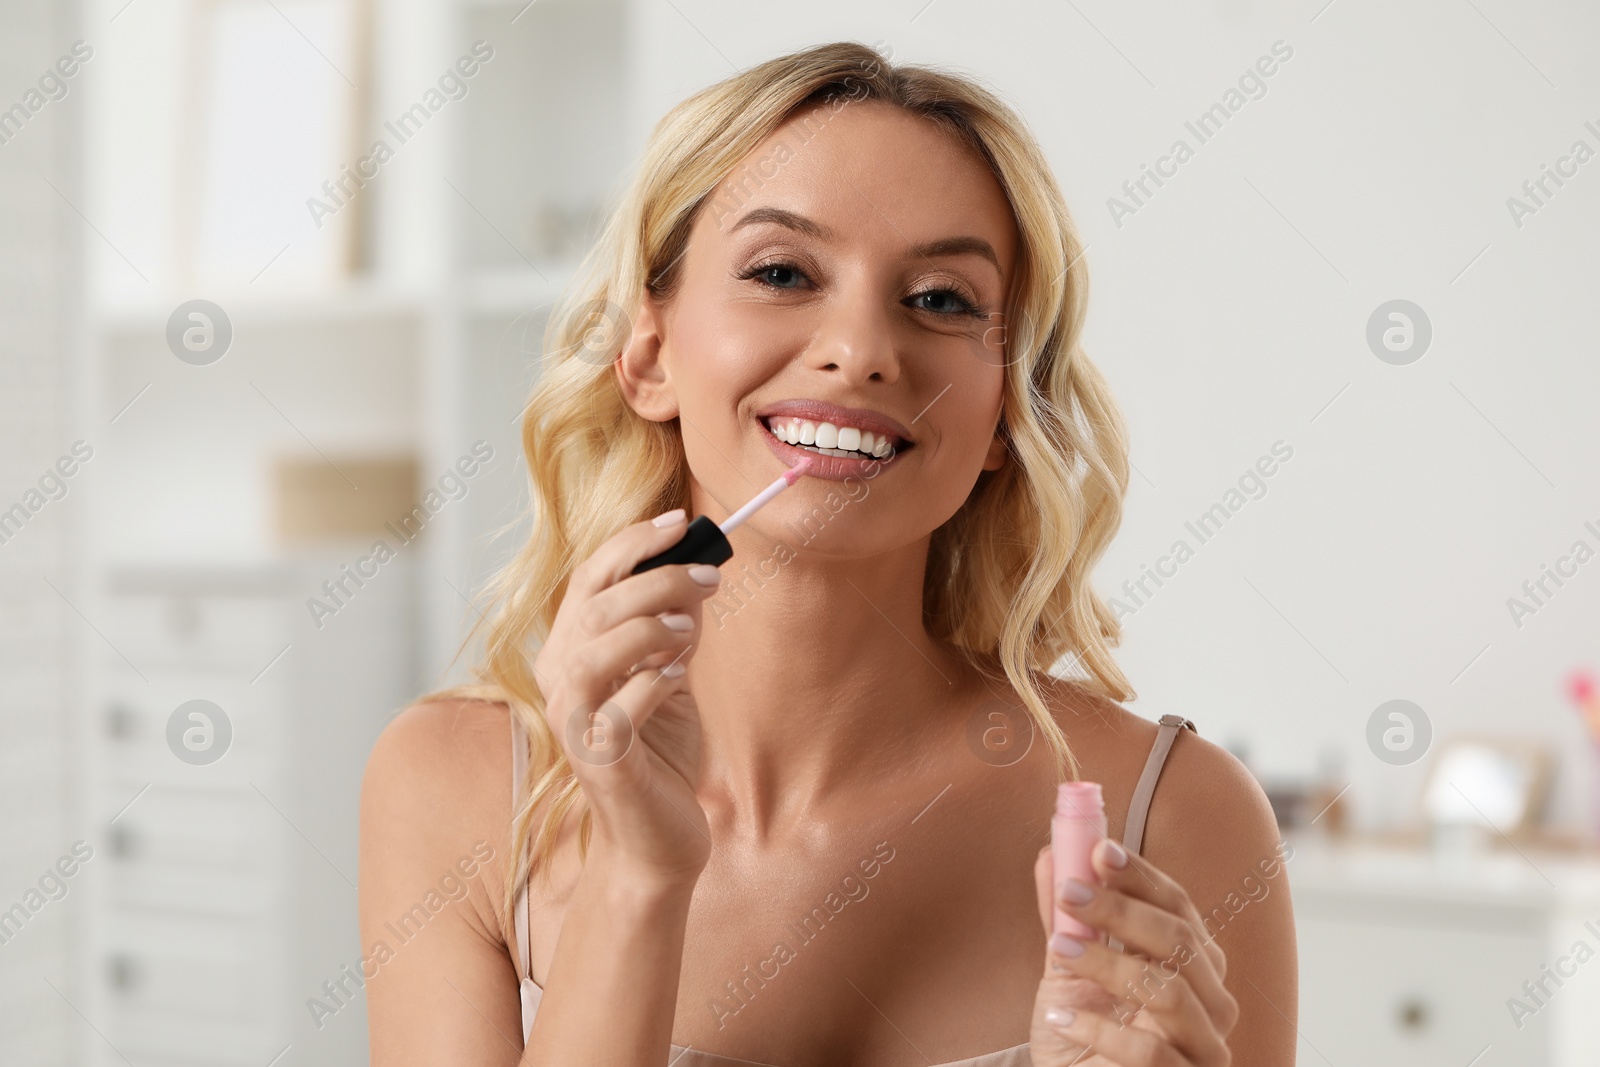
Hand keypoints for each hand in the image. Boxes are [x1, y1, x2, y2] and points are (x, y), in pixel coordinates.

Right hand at [530, 508, 720, 889]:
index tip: (682, 522)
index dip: (633, 544)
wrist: (659, 838)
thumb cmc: (661, 753)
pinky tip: (677, 678)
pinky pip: (617, 712)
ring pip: (592, 653)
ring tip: (692, 631)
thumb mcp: (670, 676)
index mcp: (571, 651)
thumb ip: (673, 629)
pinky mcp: (600, 764)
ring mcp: (574, 725)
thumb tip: (697, 573)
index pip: (590, 578)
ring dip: (647, 629)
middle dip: (657, 580)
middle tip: (711, 579)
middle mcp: (560, 683)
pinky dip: (650, 684)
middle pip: (593, 606)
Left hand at [1028, 839, 1238, 1064]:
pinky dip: (1101, 1031)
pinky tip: (1060, 1019)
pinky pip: (1152, 1052)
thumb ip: (1065, 920)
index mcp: (1194, 964)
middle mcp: (1212, 1002)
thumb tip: (1048, 856)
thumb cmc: (1085, 1035)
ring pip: (1171, 992)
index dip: (1141, 877)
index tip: (1099, 851)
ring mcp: (1206, 1048)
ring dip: (1109, 964)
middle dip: (1121, 910)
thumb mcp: (1068, 973)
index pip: (1179, 908)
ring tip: (1058, 951)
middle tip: (1068, 891)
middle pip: (1181, 942)